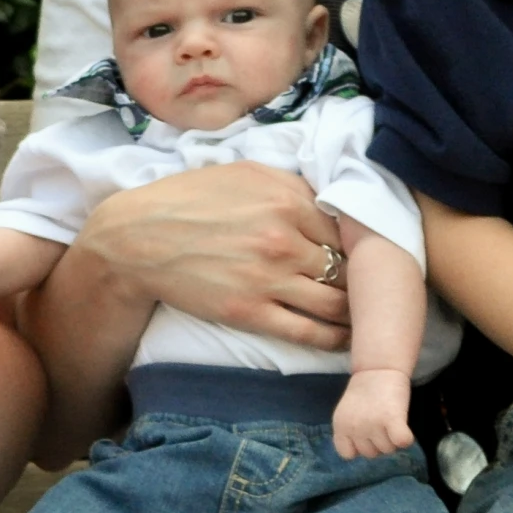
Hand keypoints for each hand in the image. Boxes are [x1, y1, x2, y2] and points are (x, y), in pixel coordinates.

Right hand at [70, 162, 348, 348]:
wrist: (135, 240)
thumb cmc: (186, 200)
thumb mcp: (244, 172)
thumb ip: (291, 185)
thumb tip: (330, 200)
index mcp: (287, 199)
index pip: (347, 227)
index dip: (361, 244)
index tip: (369, 257)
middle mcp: (284, 239)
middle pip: (347, 267)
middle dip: (365, 281)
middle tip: (377, 292)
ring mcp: (268, 278)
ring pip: (335, 303)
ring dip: (356, 313)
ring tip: (366, 318)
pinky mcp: (250, 312)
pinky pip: (307, 331)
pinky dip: (333, 339)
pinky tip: (345, 340)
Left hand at [331, 369, 412, 458]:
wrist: (378, 369)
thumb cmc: (364, 392)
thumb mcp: (347, 413)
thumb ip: (349, 431)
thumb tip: (360, 451)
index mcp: (340, 426)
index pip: (347, 454)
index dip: (358, 448)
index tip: (365, 436)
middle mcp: (354, 428)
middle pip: (371, 454)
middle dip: (378, 443)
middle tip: (382, 425)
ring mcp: (373, 424)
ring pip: (388, 449)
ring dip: (392, 440)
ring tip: (390, 422)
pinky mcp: (392, 418)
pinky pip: (401, 441)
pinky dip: (405, 439)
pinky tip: (403, 430)